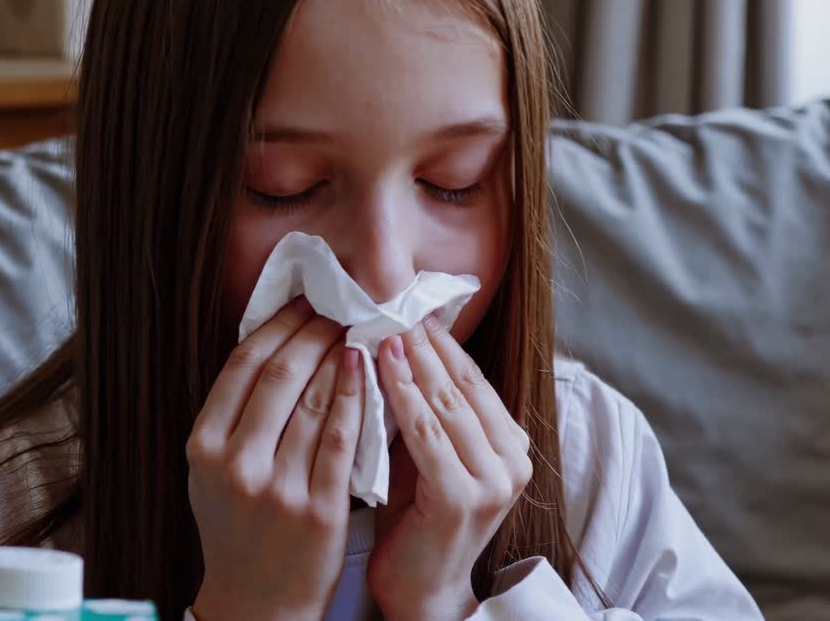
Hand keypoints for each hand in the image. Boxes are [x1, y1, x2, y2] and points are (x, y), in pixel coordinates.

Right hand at [186, 297, 364, 620]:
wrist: (256, 602)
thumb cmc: (236, 529)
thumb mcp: (211, 471)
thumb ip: (230, 417)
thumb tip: (270, 344)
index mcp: (203, 446)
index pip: (243, 366)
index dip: (277, 326)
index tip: (302, 303)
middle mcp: (236, 464)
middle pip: (280, 376)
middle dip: (312, 333)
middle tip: (336, 310)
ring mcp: (278, 487)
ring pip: (314, 402)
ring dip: (338, 359)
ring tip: (354, 334)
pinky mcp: (319, 509)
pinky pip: (342, 440)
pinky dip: (356, 400)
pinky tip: (366, 373)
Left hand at [366, 315, 532, 620]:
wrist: (421, 590)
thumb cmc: (413, 517)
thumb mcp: (423, 451)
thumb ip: (420, 407)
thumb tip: (391, 341)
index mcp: (508, 442)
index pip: (470, 375)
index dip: (437, 338)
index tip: (404, 301)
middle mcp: (512, 458)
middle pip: (461, 382)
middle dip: (423, 340)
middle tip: (388, 300)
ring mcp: (494, 480)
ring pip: (446, 402)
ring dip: (411, 360)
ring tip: (381, 323)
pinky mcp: (464, 498)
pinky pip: (427, 434)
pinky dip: (401, 396)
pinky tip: (378, 368)